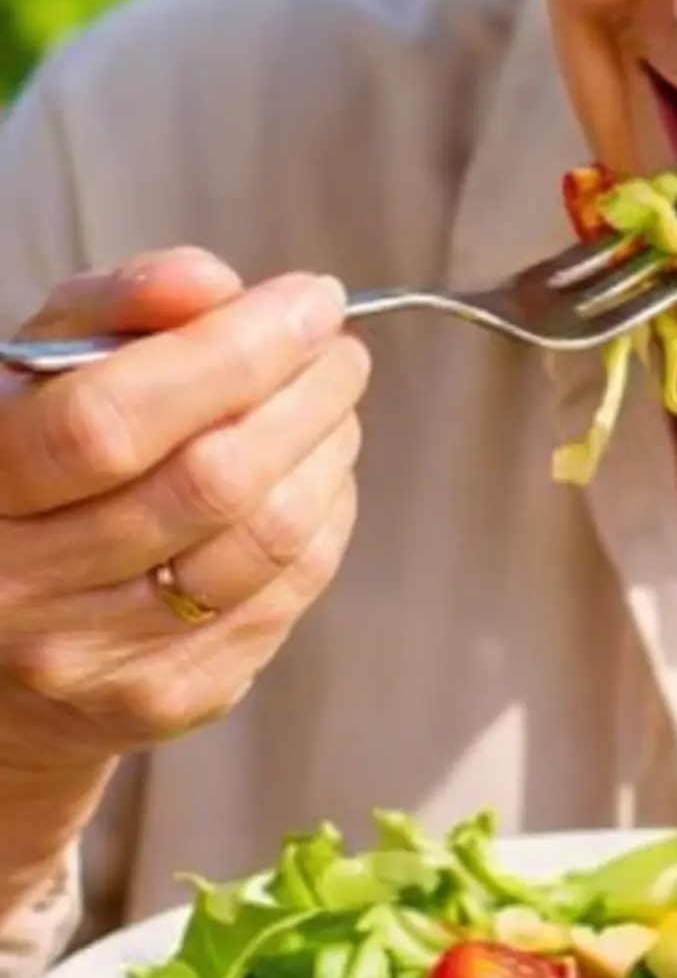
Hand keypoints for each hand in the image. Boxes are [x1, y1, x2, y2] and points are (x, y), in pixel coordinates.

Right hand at [0, 249, 367, 782]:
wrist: (1, 646)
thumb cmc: (35, 468)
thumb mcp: (42, 370)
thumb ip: (119, 308)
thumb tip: (210, 282)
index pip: (110, 422)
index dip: (230, 353)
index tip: (308, 301)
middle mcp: (24, 589)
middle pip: (211, 482)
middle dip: (306, 393)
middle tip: (341, 347)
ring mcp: (101, 658)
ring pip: (268, 538)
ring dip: (328, 448)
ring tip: (333, 397)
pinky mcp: (177, 695)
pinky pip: (292, 588)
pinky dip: (327, 510)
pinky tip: (316, 468)